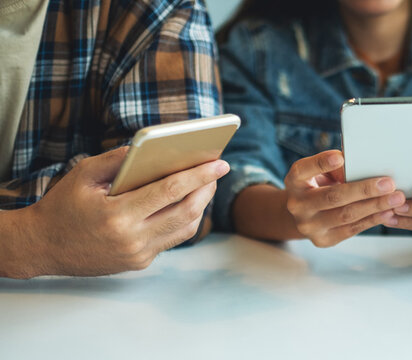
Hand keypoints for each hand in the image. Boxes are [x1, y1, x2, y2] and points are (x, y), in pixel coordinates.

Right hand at [22, 147, 228, 277]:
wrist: (42, 246)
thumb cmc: (63, 205)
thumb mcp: (83, 174)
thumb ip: (118, 158)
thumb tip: (153, 146)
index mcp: (118, 215)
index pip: (170, 191)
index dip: (199, 175)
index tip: (220, 163)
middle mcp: (132, 239)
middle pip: (186, 212)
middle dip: (207, 189)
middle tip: (218, 170)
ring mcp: (138, 255)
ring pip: (185, 229)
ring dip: (201, 205)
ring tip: (207, 184)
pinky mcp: (140, 262)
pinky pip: (172, 239)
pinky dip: (185, 219)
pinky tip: (189, 202)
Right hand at [284, 150, 405, 247]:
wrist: (306, 215)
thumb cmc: (320, 185)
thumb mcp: (323, 173)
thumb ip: (338, 168)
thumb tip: (366, 165)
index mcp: (294, 181)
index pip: (303, 170)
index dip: (321, 163)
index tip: (340, 157)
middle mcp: (297, 205)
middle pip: (333, 197)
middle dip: (364, 190)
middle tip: (389, 183)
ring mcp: (309, 226)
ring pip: (346, 215)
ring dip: (374, 206)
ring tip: (396, 198)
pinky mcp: (323, 240)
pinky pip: (352, 229)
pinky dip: (372, 220)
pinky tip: (388, 212)